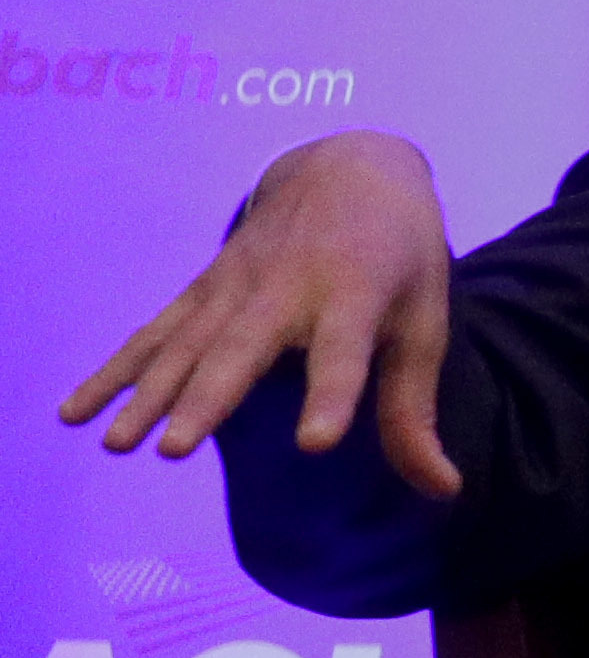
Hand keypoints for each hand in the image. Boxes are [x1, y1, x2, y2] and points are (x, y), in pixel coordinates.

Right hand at [57, 129, 463, 498]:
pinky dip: (116, 369)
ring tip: (117, 444)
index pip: (345, 351)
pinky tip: (75, 410)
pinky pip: (155, 333)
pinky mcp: (204, 287)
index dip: (332, 395)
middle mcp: (290, 287)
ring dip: (148, 393)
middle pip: (244, 348)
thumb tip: (444, 490)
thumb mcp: (425, 321)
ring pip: (187, 343)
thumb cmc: (400, 257)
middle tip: (173, 449)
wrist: (351, 167)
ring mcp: (238, 284)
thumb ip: (416, 410)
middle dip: (209, 398)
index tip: (315, 442)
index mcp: (357, 293)